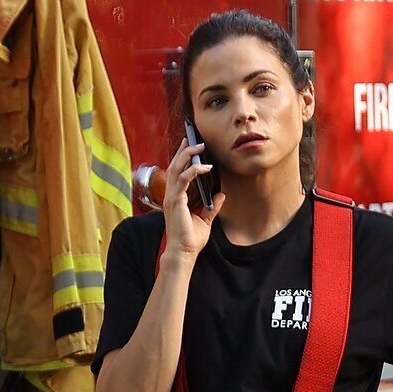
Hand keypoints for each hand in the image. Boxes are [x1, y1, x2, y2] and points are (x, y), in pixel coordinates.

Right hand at [158, 132, 216, 257]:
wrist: (184, 252)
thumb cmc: (190, 239)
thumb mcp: (205, 220)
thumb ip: (212, 207)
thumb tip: (221, 196)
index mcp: (176, 198)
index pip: (177, 172)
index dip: (181, 157)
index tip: (188, 144)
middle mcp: (171, 195)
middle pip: (174, 165)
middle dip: (183, 150)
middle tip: (192, 139)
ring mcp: (171, 197)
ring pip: (176, 168)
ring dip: (187, 155)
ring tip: (199, 146)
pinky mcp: (176, 200)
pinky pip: (183, 179)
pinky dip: (193, 170)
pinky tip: (204, 166)